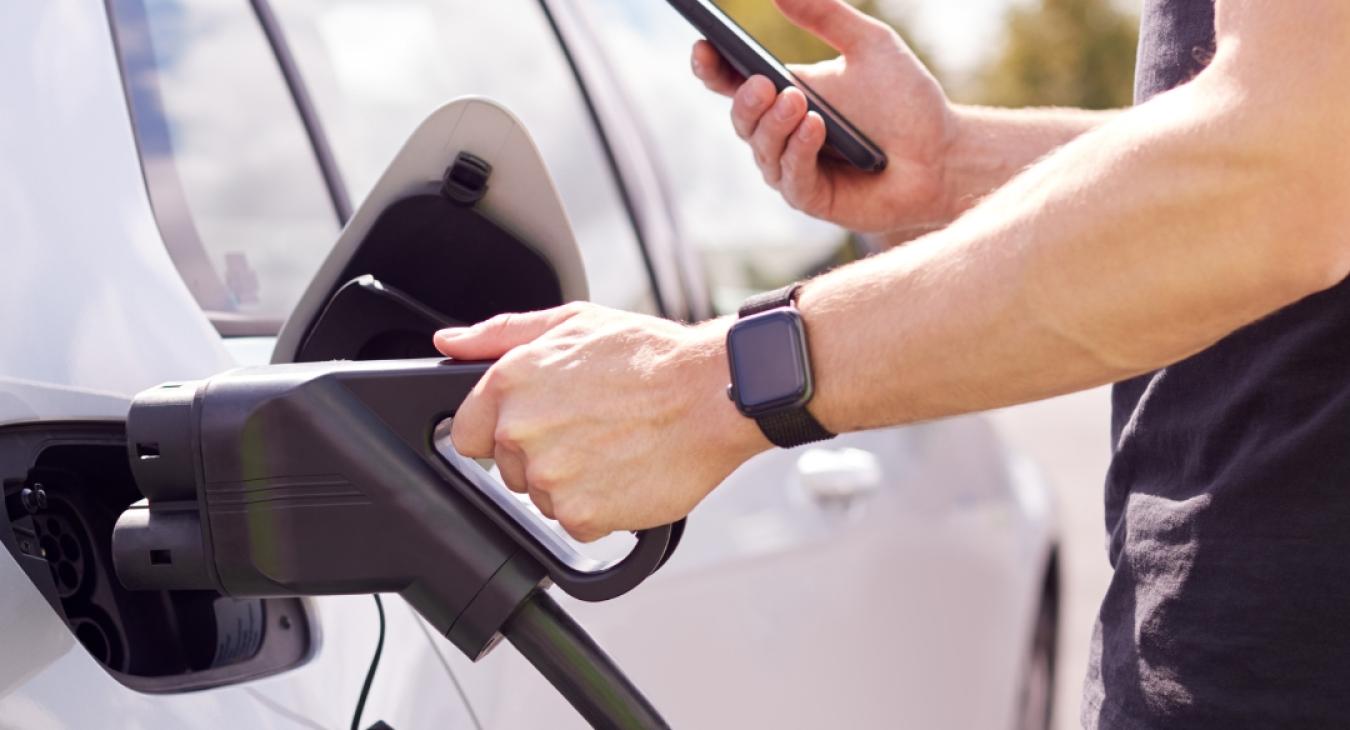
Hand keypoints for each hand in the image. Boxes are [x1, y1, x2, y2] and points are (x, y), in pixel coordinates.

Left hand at [434, 304, 768, 542]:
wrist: (711, 395)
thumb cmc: (650, 355)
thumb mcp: (572, 323)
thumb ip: (499, 335)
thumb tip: (449, 343)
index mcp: (510, 382)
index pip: (468, 431)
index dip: (502, 430)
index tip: (538, 424)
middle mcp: (520, 431)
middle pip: (508, 467)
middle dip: (543, 453)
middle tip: (591, 427)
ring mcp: (550, 477)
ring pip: (541, 497)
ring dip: (572, 481)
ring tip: (614, 445)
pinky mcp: (581, 515)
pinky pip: (575, 522)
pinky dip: (600, 505)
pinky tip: (626, 471)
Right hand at [691, 0, 956, 232]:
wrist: (944, 153)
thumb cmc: (906, 101)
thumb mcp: (870, 45)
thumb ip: (826, 15)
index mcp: (784, 95)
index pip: (732, 83)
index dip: (711, 68)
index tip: (704, 46)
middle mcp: (781, 135)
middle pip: (741, 119)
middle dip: (746, 101)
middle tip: (764, 82)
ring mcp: (793, 168)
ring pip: (762, 150)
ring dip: (775, 126)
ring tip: (798, 102)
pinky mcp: (811, 198)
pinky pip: (791, 177)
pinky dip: (800, 151)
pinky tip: (815, 128)